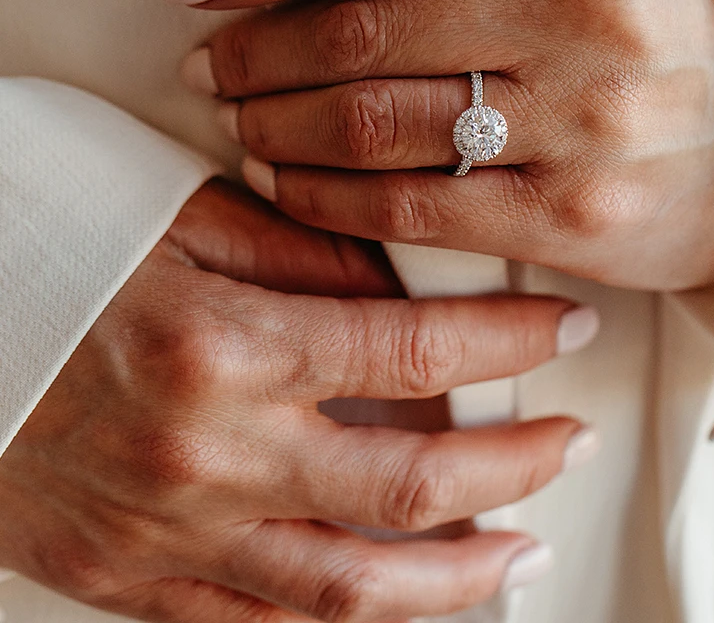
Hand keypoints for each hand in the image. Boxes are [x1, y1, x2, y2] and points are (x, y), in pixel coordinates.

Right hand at [0, 180, 597, 621]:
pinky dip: (346, 618)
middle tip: (569, 440)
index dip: (509, 340)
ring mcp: (167, 533)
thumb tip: (407, 288)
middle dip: (514, 464)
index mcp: (227, 346)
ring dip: (456, 578)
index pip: (417, 350)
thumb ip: (306, 251)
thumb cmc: (57, 246)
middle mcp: (207, 452)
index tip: (564, 330)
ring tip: (525, 552)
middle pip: (407, 484)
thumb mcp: (183, 217)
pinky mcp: (125, 579)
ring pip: (347, 588)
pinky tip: (404, 601)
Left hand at [163, 0, 713, 289]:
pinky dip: (326, 196)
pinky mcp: (578, 215)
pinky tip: (288, 180)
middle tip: (206, 62)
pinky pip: (413, 206)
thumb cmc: (653, 18)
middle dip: (253, 51)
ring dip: (275, 122)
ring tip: (237, 118)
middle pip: (362, 33)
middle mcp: (587, 11)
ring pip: (373, 123)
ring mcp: (587, 122)